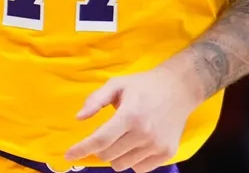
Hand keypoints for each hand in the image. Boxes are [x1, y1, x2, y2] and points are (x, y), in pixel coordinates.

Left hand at [65, 66, 199, 172]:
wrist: (180, 88)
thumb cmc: (144, 85)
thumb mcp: (117, 84)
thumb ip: (95, 100)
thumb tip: (79, 117)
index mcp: (130, 115)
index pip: (100, 140)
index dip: (81, 149)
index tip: (69, 155)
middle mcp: (144, 133)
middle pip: (108, 155)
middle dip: (100, 148)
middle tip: (107, 135)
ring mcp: (157, 145)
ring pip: (122, 165)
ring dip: (116, 155)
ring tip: (124, 138)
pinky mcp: (167, 153)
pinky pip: (139, 169)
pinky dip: (132, 161)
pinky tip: (137, 145)